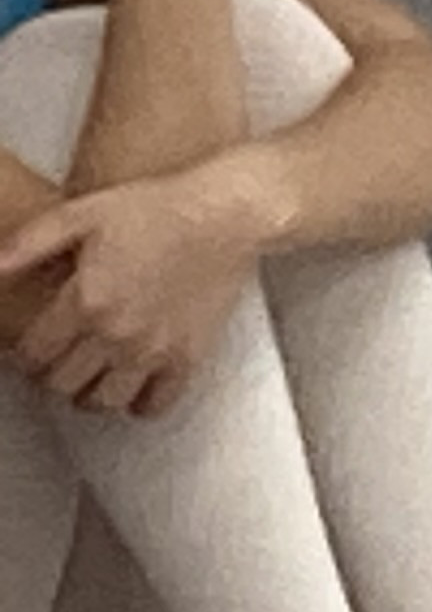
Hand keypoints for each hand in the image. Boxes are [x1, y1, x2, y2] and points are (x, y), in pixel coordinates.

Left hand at [1, 155, 272, 416]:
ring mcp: (154, 349)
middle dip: (54, 372)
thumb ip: (28, 243)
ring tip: (94, 371)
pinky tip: (135, 381)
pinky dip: (138, 402)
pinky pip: (154, 404)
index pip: (33, 356)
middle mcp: (116, 333)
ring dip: (91, 391)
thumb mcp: (83, 212)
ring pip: (102, 401)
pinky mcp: (189, 355)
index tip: (33, 345)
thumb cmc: (159, 207)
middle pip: (62, 384)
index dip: (24, 354)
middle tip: (63, 355)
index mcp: (85, 299)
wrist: (228, 212)